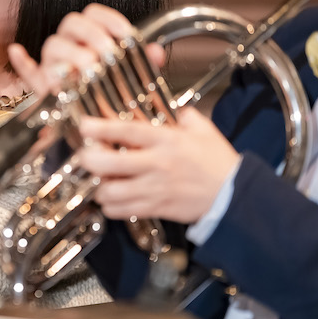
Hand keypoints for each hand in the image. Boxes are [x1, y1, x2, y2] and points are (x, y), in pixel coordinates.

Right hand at [8, 4, 165, 97]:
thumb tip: (155, 52)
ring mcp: (52, 61)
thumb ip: (143, 62)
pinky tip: (18, 52)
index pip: (95, 13)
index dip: (112, 19)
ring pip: (53, 44)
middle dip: (94, 36)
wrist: (97, 122)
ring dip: (73, 54)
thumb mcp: (133, 76)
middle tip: (111, 55)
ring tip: (89, 67)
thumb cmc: (113, 94)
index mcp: (90, 34)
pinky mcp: (41, 83)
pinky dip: (21, 62)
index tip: (127, 35)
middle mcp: (69, 42)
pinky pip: (27, 70)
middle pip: (72, 22)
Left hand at [78, 107, 239, 224]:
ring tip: (98, 179)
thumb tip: (169, 107)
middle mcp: (156, 165)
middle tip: (84, 155)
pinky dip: (110, 206)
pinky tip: (111, 197)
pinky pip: (122, 211)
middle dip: (89, 160)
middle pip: (110, 164)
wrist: (233, 194)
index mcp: (167, 141)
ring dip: (98, 186)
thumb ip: (182, 115)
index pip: (127, 132)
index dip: (101, 128)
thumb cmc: (218, 162)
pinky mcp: (155, 208)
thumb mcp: (203, 129)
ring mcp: (154, 189)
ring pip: (111, 192)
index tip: (84, 125)